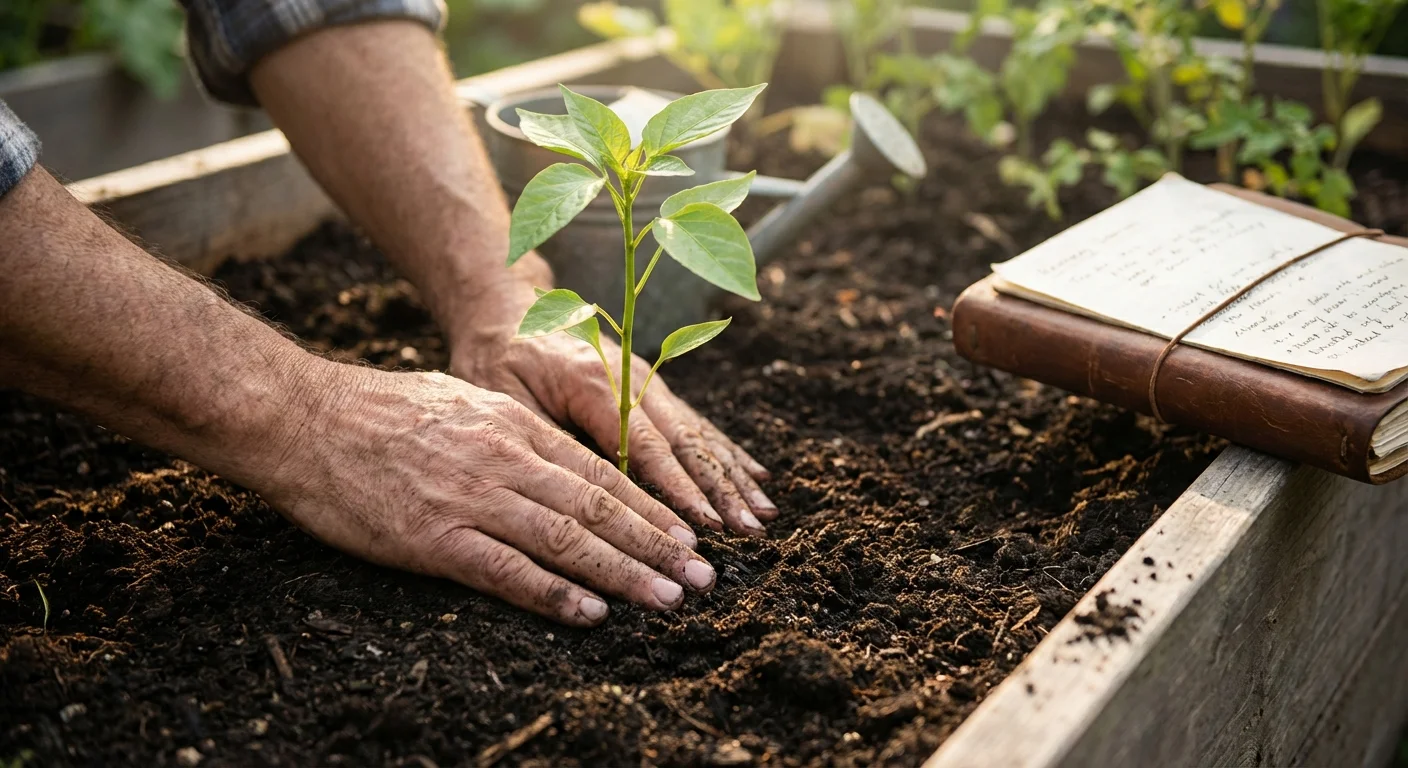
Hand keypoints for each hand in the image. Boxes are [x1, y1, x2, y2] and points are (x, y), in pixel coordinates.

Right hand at [255, 364, 715, 626]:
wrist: (305, 419)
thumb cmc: (380, 412)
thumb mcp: (463, 402)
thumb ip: (515, 434)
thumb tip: (560, 461)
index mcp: (514, 426)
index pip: (601, 471)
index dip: (651, 508)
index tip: (688, 536)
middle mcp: (505, 459)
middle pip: (598, 506)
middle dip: (657, 544)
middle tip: (704, 577)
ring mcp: (472, 498)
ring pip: (567, 539)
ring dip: (624, 573)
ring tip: (669, 598)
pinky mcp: (434, 538)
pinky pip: (506, 572)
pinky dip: (554, 595)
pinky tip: (591, 614)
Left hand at [448, 280, 777, 536]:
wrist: (507, 310)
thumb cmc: (497, 359)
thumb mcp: (504, 400)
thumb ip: (549, 442)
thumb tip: (593, 494)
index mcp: (595, 382)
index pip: (645, 446)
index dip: (678, 488)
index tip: (706, 525)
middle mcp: (632, 377)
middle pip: (685, 441)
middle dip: (720, 489)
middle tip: (749, 530)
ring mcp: (647, 380)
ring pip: (697, 434)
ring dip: (732, 476)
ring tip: (762, 514)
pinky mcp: (651, 386)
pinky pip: (694, 424)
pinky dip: (726, 453)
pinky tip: (755, 477)